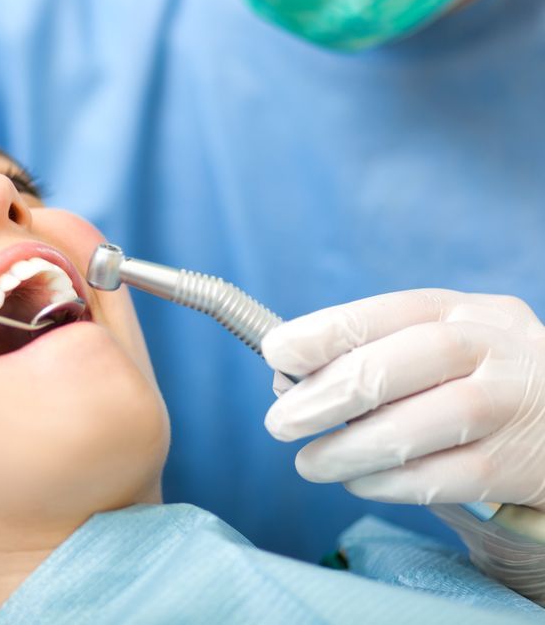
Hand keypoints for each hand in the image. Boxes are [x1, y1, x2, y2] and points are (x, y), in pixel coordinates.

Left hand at [261, 289, 544, 510]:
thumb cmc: (476, 383)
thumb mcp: (434, 350)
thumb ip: (369, 358)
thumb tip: (284, 382)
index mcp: (460, 311)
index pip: (387, 311)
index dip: (325, 331)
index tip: (275, 352)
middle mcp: (493, 347)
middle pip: (406, 362)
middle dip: (329, 394)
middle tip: (279, 423)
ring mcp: (513, 404)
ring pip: (425, 424)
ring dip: (351, 449)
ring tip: (309, 464)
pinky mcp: (521, 464)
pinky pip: (446, 477)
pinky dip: (390, 484)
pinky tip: (358, 483)